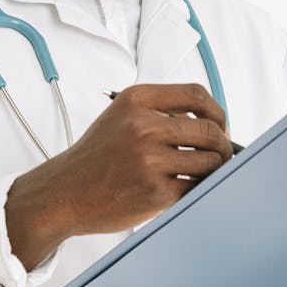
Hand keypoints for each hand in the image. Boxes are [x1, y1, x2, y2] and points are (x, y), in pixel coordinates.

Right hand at [6, 83, 231, 269]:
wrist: (64, 192)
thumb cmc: (96, 157)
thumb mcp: (120, 117)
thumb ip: (159, 112)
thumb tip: (209, 121)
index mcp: (136, 101)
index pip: (196, 94)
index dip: (217, 111)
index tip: (220, 124)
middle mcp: (143, 126)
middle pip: (209, 129)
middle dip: (223, 144)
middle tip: (220, 153)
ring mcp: (149, 160)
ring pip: (210, 160)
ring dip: (214, 168)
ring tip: (205, 172)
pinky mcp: (155, 192)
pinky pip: (197, 187)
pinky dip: (199, 188)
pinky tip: (190, 187)